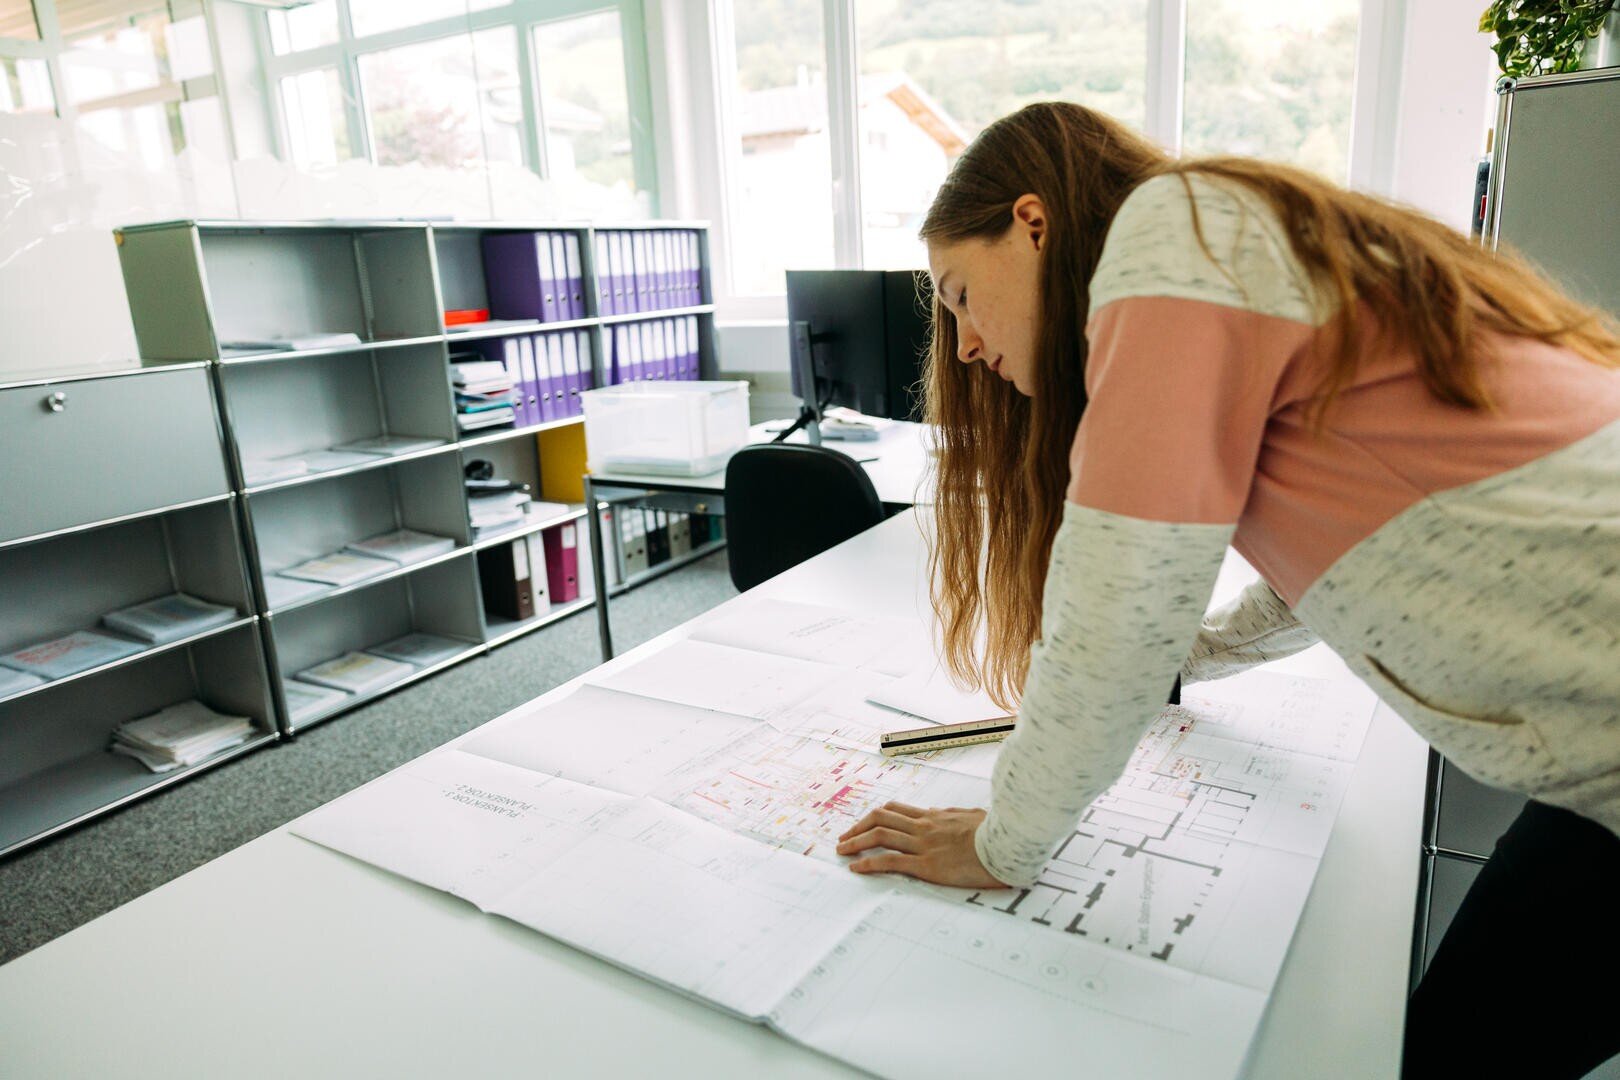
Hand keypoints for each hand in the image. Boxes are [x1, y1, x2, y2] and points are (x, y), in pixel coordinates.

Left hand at [835, 802, 1009, 888]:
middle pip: (881, 818)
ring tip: (841, 850)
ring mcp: (924, 844)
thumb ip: (953, 815)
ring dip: (856, 842)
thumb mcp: (973, 817)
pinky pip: (890, 861)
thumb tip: (939, 812)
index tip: (865, 824)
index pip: (897, 810)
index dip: (876, 816)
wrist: (1008, 843)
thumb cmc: (996, 833)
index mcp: (936, 816)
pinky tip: (856, 867)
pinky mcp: (928, 864)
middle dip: (858, 827)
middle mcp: (925, 826)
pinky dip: (869, 863)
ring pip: (880, 835)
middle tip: (844, 837)